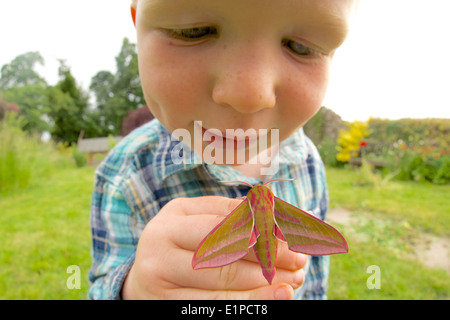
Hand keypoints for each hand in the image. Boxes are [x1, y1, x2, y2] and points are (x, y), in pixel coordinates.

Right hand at [121, 196, 306, 298]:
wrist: (143, 279)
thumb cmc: (178, 242)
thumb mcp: (193, 218)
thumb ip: (227, 212)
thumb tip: (273, 208)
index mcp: (169, 224)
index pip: (221, 225)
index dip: (260, 230)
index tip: (291, 237)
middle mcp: (159, 254)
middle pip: (224, 257)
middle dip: (268, 258)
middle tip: (299, 260)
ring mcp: (160, 287)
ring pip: (224, 286)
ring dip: (266, 284)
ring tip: (295, 280)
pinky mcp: (169, 309)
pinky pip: (217, 308)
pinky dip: (251, 302)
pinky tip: (276, 297)